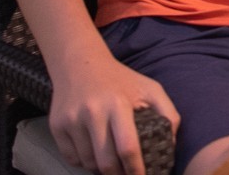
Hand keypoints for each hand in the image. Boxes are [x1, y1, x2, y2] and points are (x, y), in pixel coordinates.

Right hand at [47, 54, 178, 174]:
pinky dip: (84, 162)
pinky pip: (71, 158)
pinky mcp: (57, 126)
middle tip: (127, 174)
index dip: (136, 168)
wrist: (80, 64)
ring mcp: (72, 120)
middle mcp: (92, 112)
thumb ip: (167, 113)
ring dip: (101, 168)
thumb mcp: (150, 88)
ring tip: (111, 161)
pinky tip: (94, 152)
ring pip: (88, 163)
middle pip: (106, 161)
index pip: (127, 147)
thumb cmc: (120, 80)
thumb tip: (171, 145)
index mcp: (118, 103)